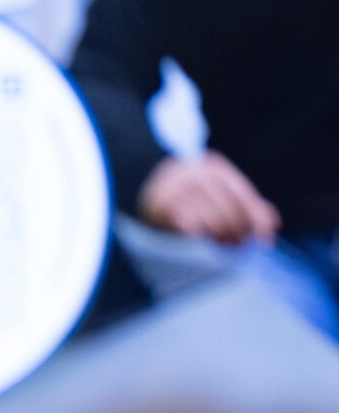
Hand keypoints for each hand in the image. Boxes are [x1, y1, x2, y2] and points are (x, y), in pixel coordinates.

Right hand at [138, 153, 280, 244]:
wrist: (140, 188)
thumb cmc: (188, 195)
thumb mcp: (218, 192)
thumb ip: (247, 205)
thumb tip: (272, 225)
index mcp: (214, 167)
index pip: (244, 196)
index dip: (256, 220)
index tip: (264, 240)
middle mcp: (196, 174)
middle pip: (229, 212)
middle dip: (236, 233)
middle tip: (236, 244)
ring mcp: (178, 189)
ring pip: (211, 222)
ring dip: (218, 238)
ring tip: (219, 242)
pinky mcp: (162, 206)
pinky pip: (190, 227)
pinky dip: (197, 236)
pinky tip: (198, 238)